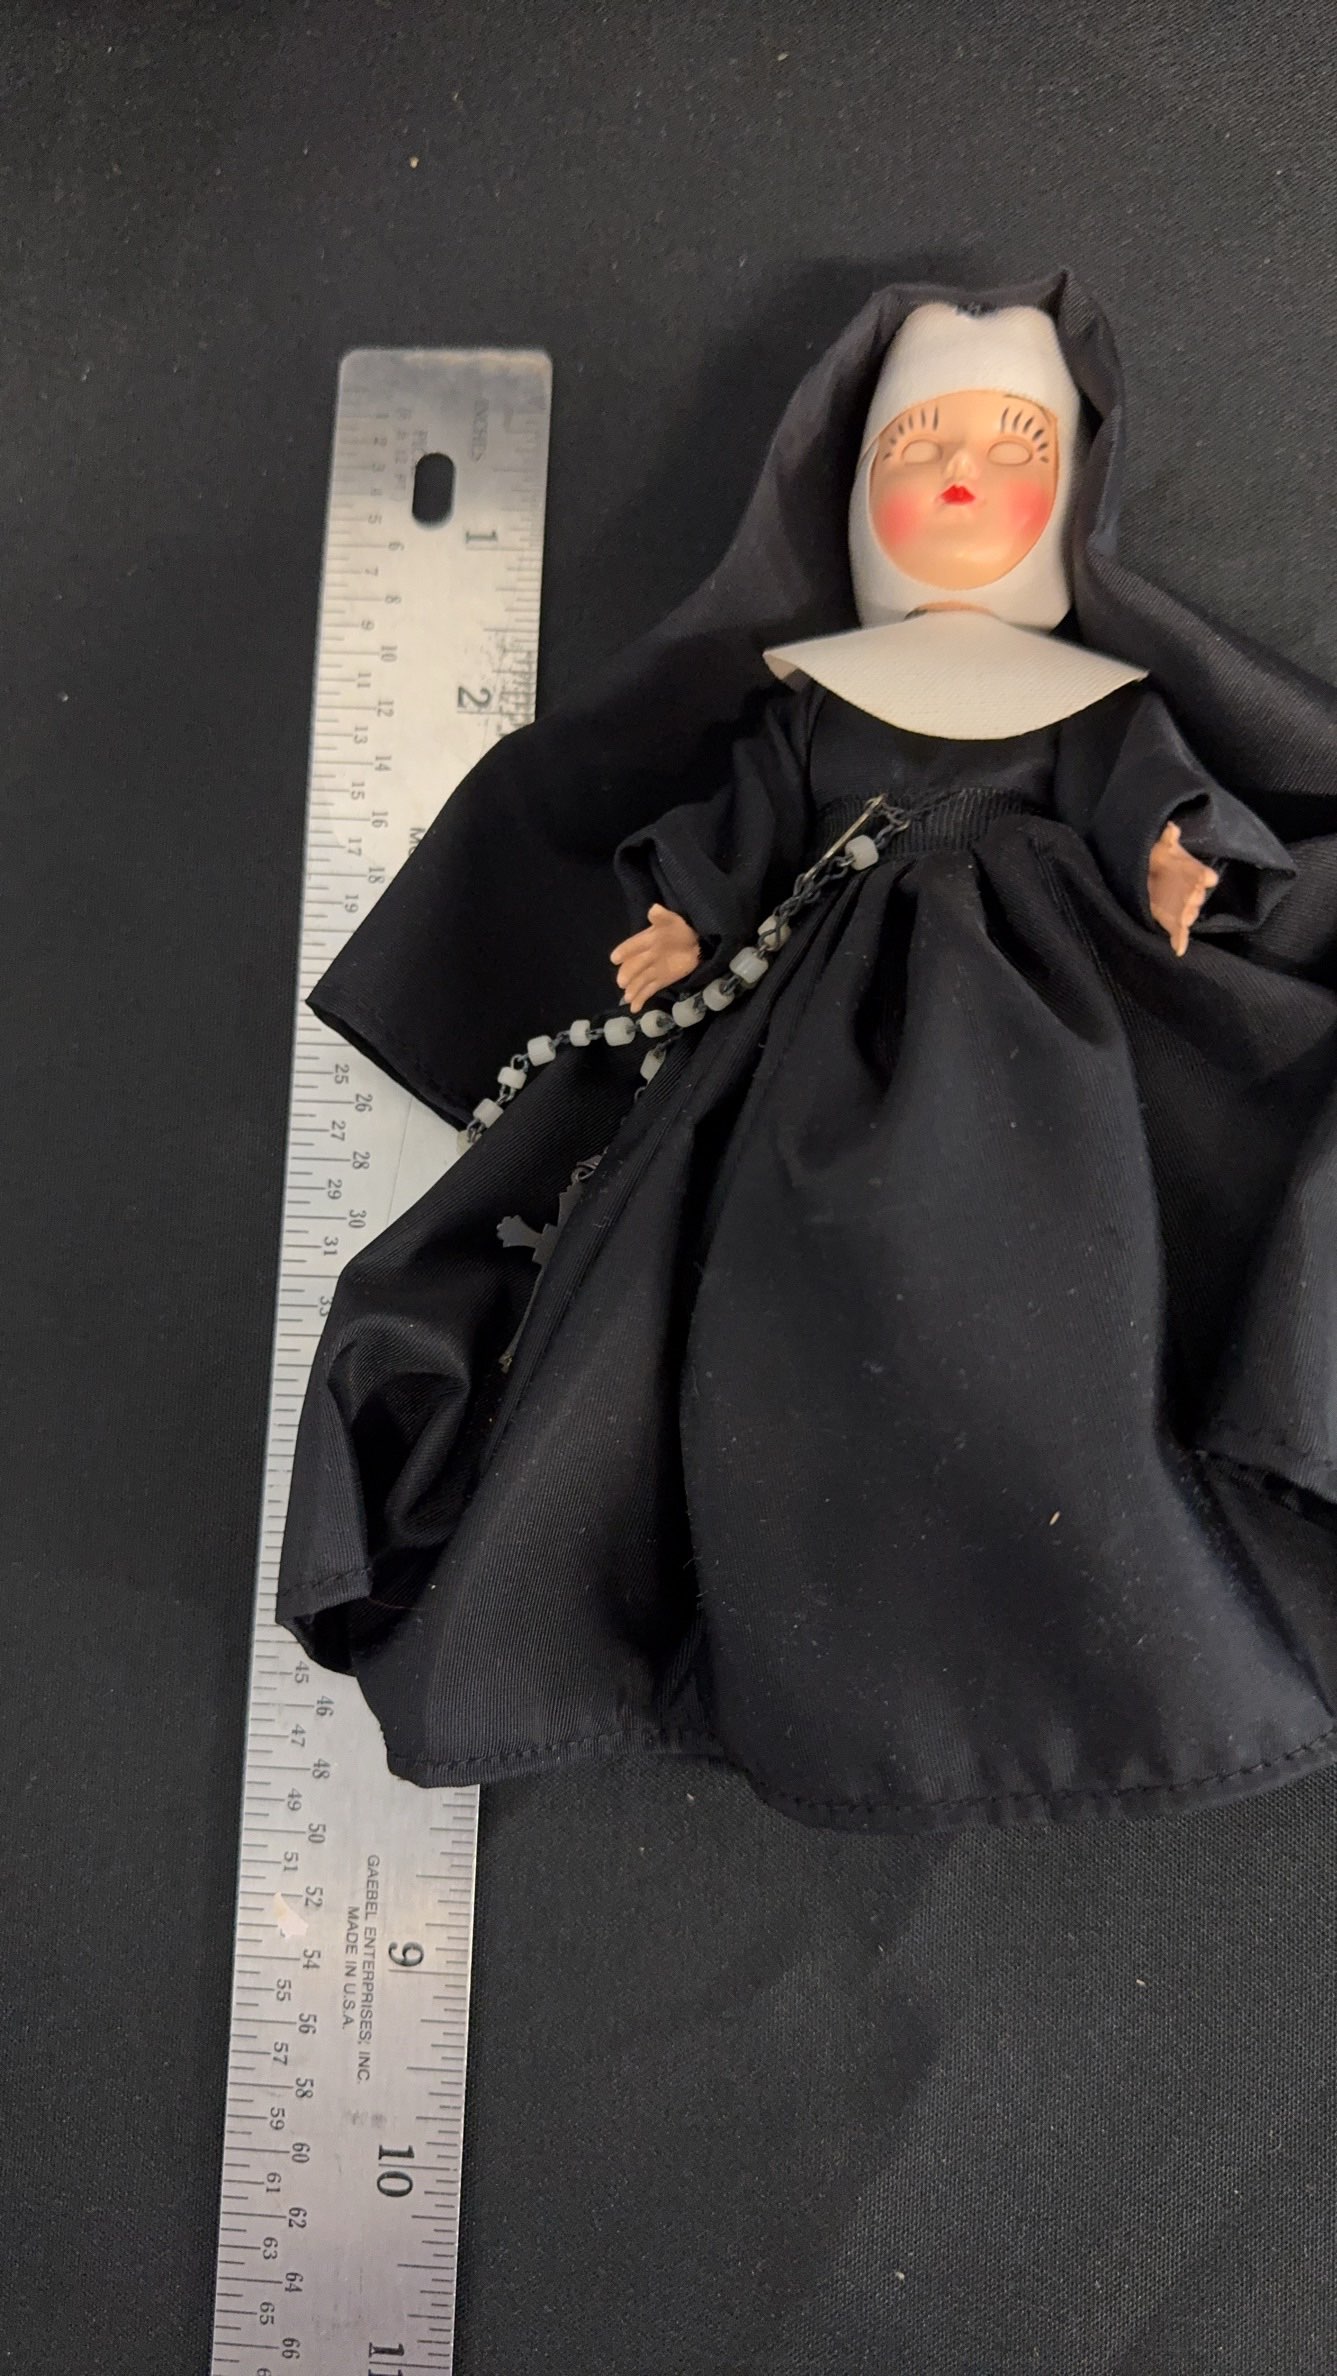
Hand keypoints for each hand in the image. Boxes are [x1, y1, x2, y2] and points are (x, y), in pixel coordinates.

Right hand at [609, 903, 700, 1012]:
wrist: (696, 943)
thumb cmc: (680, 929)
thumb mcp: (673, 921)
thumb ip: (662, 917)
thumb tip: (654, 909)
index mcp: (646, 940)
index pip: (634, 945)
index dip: (625, 951)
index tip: (615, 958)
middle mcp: (646, 956)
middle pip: (635, 966)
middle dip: (628, 974)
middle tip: (622, 982)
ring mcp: (652, 970)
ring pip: (640, 980)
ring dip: (633, 989)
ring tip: (627, 997)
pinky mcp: (660, 981)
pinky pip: (648, 990)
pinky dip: (641, 999)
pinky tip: (634, 1008)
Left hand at [1147, 819, 1219, 956]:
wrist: (1151, 874)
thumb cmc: (1162, 858)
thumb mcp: (1163, 846)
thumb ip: (1168, 838)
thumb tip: (1171, 827)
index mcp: (1195, 873)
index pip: (1204, 876)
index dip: (1204, 877)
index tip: (1206, 878)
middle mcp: (1193, 892)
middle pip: (1197, 897)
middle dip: (1194, 898)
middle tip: (1191, 899)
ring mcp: (1184, 908)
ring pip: (1188, 914)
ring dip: (1186, 916)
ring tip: (1185, 918)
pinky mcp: (1173, 921)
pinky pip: (1179, 933)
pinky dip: (1180, 942)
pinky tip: (1179, 949)